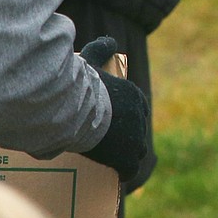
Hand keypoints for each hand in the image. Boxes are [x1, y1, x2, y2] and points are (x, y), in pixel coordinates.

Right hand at [78, 36, 149, 181]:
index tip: (120, 123)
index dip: (131, 117)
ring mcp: (135, 138)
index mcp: (135, 96)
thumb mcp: (92, 61)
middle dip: (131, 137)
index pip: (140, 109)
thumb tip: (110, 41)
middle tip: (116, 143)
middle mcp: (140, 117)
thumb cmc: (82, 86)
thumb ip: (101, 48)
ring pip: (137, 151)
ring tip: (119, 160)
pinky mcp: (126, 157)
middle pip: (139, 130)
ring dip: (131, 155)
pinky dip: (126, 172)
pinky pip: (130, 169)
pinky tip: (121, 175)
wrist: (77, 111)